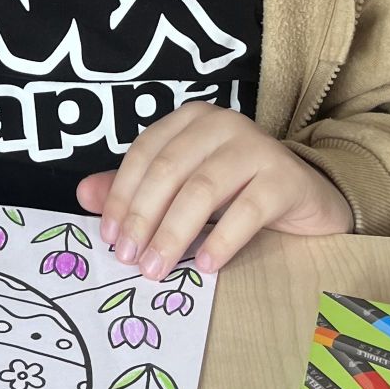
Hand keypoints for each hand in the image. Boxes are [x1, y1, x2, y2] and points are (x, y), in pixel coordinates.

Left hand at [77, 102, 353, 276]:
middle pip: (169, 170)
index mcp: (190, 120)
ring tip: (158, 268)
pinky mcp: (285, 177)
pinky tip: (204, 265)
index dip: (122, 194)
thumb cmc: (238, 192)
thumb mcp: (184, 189)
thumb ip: (136, 190)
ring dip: (174, 233)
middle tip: (129, 259)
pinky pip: (247, 209)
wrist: (307, 199)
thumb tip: (83, 194)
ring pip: (203, 189)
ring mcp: (256, 146)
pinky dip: (222, 239)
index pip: (144, 153)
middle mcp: (222, 123)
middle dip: (143, 217)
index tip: (109, 236)